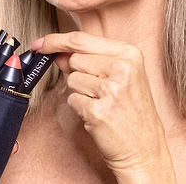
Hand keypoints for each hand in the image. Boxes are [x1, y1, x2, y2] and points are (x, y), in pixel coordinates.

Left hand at [31, 31, 175, 182]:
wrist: (144, 147)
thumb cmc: (132, 108)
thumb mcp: (120, 75)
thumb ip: (89, 59)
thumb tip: (58, 52)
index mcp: (129, 53)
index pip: (81, 39)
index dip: (55, 41)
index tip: (40, 44)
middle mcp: (122, 67)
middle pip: (75, 59)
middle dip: (79, 73)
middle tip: (99, 87)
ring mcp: (110, 90)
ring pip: (71, 79)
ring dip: (81, 91)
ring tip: (103, 101)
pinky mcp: (98, 111)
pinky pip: (72, 99)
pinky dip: (81, 107)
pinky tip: (99, 114)